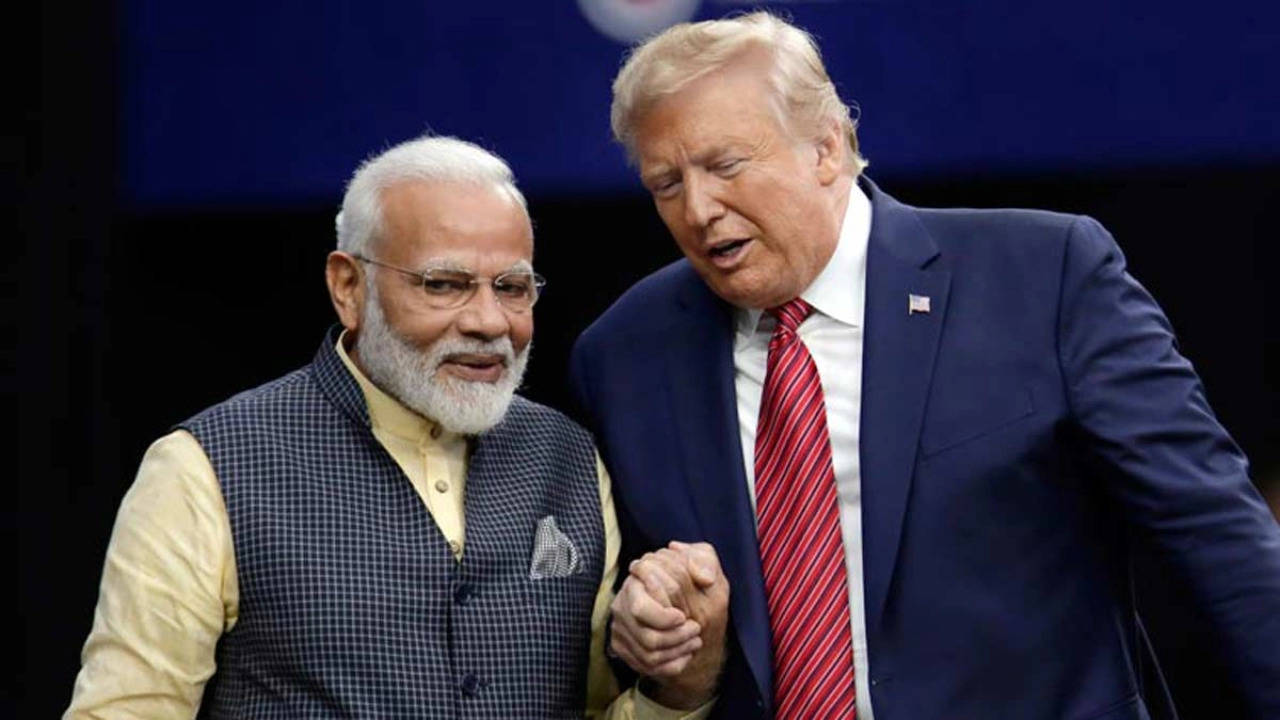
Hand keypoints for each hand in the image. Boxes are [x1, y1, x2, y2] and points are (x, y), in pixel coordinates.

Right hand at [610, 541, 729, 708]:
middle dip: (676, 637)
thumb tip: (704, 577)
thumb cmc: (694, 585)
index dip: (665, 618)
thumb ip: (705, 562)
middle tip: (696, 629)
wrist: (687, 611)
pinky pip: (648, 667)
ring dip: (679, 650)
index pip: (641, 608)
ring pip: (649, 654)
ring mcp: (621, 629)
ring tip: (696, 640)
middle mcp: (622, 606)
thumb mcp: (705, 567)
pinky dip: (673, 664)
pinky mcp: (624, 649)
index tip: (684, 616)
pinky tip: (687, 653)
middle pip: (647, 637)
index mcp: (636, 582)